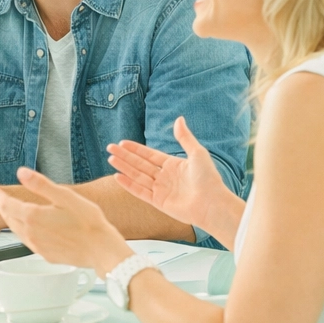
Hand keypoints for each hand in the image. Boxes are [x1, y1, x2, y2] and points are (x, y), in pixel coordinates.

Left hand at [0, 167, 129, 274]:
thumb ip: (41, 184)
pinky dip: (21, 230)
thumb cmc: (89, 223)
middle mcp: (31, 233)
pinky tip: (26, 227)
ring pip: (16, 230)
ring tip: (7, 210)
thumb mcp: (65, 197)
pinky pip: (26, 240)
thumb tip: (22, 172)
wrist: (102, 251)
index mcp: (33, 217)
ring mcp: (37, 246)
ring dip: (9, 218)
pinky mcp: (45, 254)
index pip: (6, 204)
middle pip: (8, 217)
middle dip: (0, 205)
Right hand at [106, 116, 241, 233]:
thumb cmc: (209, 178)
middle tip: (110, 147)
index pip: (149, 155)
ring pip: (137, 176)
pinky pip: (140, 191)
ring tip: (110, 159)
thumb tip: (178, 119)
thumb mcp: (197, 153)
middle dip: (125, 156)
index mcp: (173, 165)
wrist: (213, 203)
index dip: (136, 149)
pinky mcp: (158, 202)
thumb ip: (185, 137)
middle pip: (140, 164)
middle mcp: (165, 177)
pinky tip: (117, 176)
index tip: (122, 143)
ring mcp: (161, 190)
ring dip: (124, 167)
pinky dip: (128, 184)